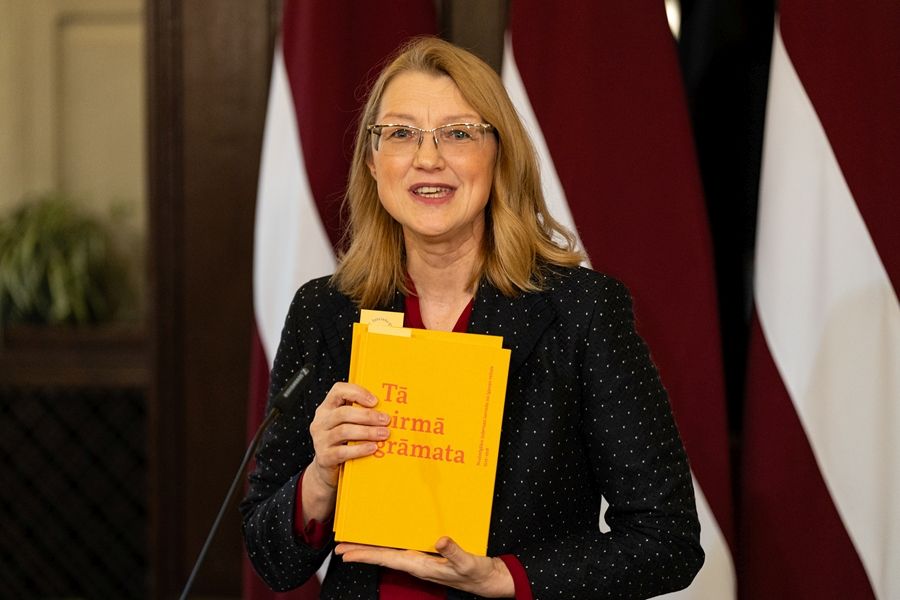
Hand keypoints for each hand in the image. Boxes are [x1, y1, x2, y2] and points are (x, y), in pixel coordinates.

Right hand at [301, 382, 389, 522]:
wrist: (328, 470)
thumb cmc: (342, 442)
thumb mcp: (347, 424)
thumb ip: (360, 414)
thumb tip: (387, 408)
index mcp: (327, 408)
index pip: (338, 391)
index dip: (357, 393)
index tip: (375, 401)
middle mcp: (321, 422)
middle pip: (343, 413)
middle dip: (368, 415)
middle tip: (386, 420)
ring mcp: (320, 440)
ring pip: (344, 431)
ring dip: (367, 432)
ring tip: (384, 434)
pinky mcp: (324, 457)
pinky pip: (343, 452)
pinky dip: (360, 449)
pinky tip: (373, 448)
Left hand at [335, 536, 514, 597]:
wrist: (489, 581)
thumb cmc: (478, 573)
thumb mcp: (468, 563)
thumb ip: (454, 552)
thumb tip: (440, 539)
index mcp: (421, 565)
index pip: (387, 559)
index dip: (365, 555)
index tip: (345, 553)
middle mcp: (417, 564)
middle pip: (383, 557)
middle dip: (361, 552)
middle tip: (340, 546)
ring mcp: (422, 561)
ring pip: (390, 554)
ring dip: (372, 549)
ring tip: (356, 543)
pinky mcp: (429, 558)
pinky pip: (403, 550)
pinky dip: (390, 545)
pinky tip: (386, 539)